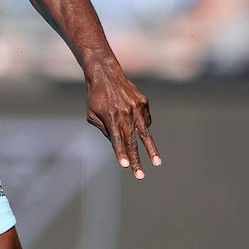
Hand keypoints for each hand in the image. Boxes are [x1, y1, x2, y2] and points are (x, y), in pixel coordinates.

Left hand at [85, 64, 160, 179]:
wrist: (105, 73)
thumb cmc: (95, 96)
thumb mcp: (92, 114)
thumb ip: (104, 130)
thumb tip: (117, 143)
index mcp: (110, 117)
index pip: (116, 140)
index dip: (121, 153)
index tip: (125, 166)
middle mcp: (124, 113)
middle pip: (132, 141)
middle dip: (136, 160)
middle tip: (140, 175)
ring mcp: (136, 107)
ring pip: (145, 133)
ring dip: (151, 149)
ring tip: (157, 162)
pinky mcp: (143, 102)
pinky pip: (146, 120)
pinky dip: (144, 127)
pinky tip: (140, 130)